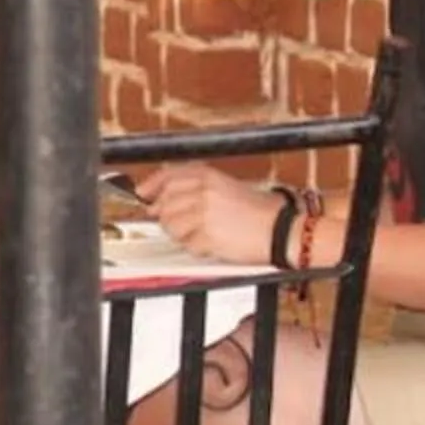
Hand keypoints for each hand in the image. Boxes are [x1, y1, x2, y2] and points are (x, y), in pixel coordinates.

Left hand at [140, 163, 279, 263]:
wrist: (283, 229)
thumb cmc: (260, 212)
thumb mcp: (227, 188)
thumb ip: (194, 190)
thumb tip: (159, 201)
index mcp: (208, 176)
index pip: (168, 177)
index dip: (151, 185)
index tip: (141, 193)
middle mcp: (203, 191)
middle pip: (164, 204)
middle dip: (168, 217)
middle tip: (184, 224)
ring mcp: (204, 213)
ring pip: (171, 227)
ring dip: (182, 235)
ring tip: (205, 234)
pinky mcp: (207, 235)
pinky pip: (188, 245)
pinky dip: (197, 248)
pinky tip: (214, 243)